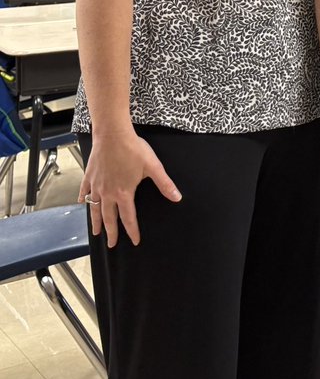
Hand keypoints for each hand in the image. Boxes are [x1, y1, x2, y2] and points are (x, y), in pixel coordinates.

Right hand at [78, 130, 180, 246]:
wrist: (113, 134)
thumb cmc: (133, 149)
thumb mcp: (154, 167)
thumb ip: (165, 184)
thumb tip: (177, 197)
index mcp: (123, 193)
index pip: (128, 218)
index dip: (132, 231)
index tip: (134, 241)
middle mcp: (107, 193)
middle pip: (108, 218)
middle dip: (111, 233)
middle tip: (111, 244)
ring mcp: (96, 185)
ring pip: (94, 208)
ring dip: (95, 221)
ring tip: (96, 232)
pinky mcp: (89, 175)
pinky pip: (85, 191)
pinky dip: (84, 199)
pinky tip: (83, 203)